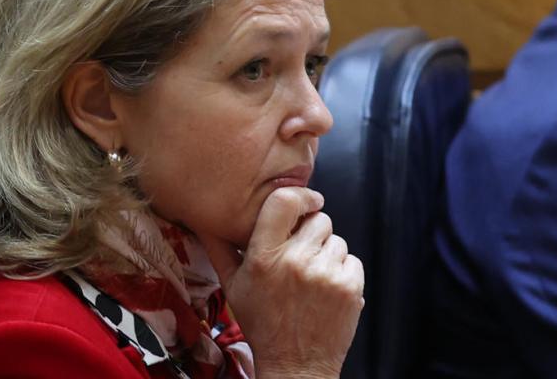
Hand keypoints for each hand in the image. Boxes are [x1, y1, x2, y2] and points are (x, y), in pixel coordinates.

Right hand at [200, 188, 364, 378]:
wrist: (296, 365)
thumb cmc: (262, 323)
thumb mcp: (233, 287)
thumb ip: (220, 249)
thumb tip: (204, 219)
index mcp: (264, 257)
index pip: (284, 201)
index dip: (300, 195)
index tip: (307, 200)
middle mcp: (295, 261)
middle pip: (318, 218)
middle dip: (312, 232)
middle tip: (301, 255)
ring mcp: (326, 274)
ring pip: (337, 239)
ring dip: (327, 254)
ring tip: (312, 278)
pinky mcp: (350, 288)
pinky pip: (352, 260)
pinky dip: (343, 272)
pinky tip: (327, 290)